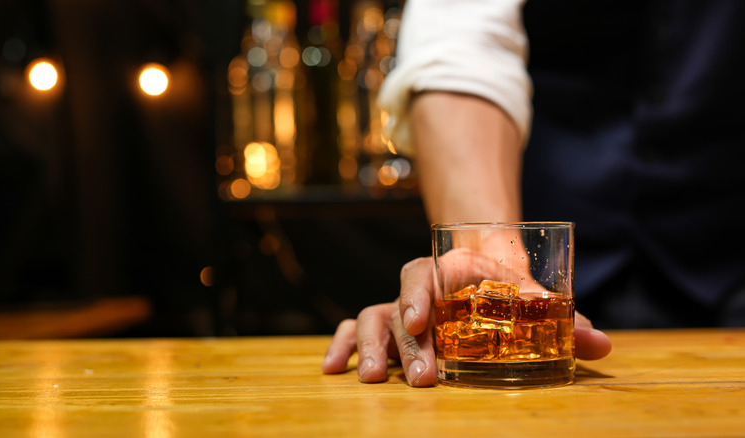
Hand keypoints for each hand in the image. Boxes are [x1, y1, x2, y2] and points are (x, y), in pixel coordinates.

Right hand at [321, 257, 612, 386]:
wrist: (479, 268)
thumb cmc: (504, 287)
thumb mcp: (530, 299)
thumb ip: (562, 320)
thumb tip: (602, 344)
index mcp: (453, 272)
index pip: (431, 274)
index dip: (422, 296)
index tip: (422, 321)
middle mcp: (421, 288)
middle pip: (403, 305)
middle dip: (410, 342)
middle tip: (424, 377)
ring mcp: (399, 306)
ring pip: (374, 316)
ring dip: (373, 347)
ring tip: (374, 379)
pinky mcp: (384, 325)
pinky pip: (355, 329)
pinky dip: (343, 345)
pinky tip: (334, 369)